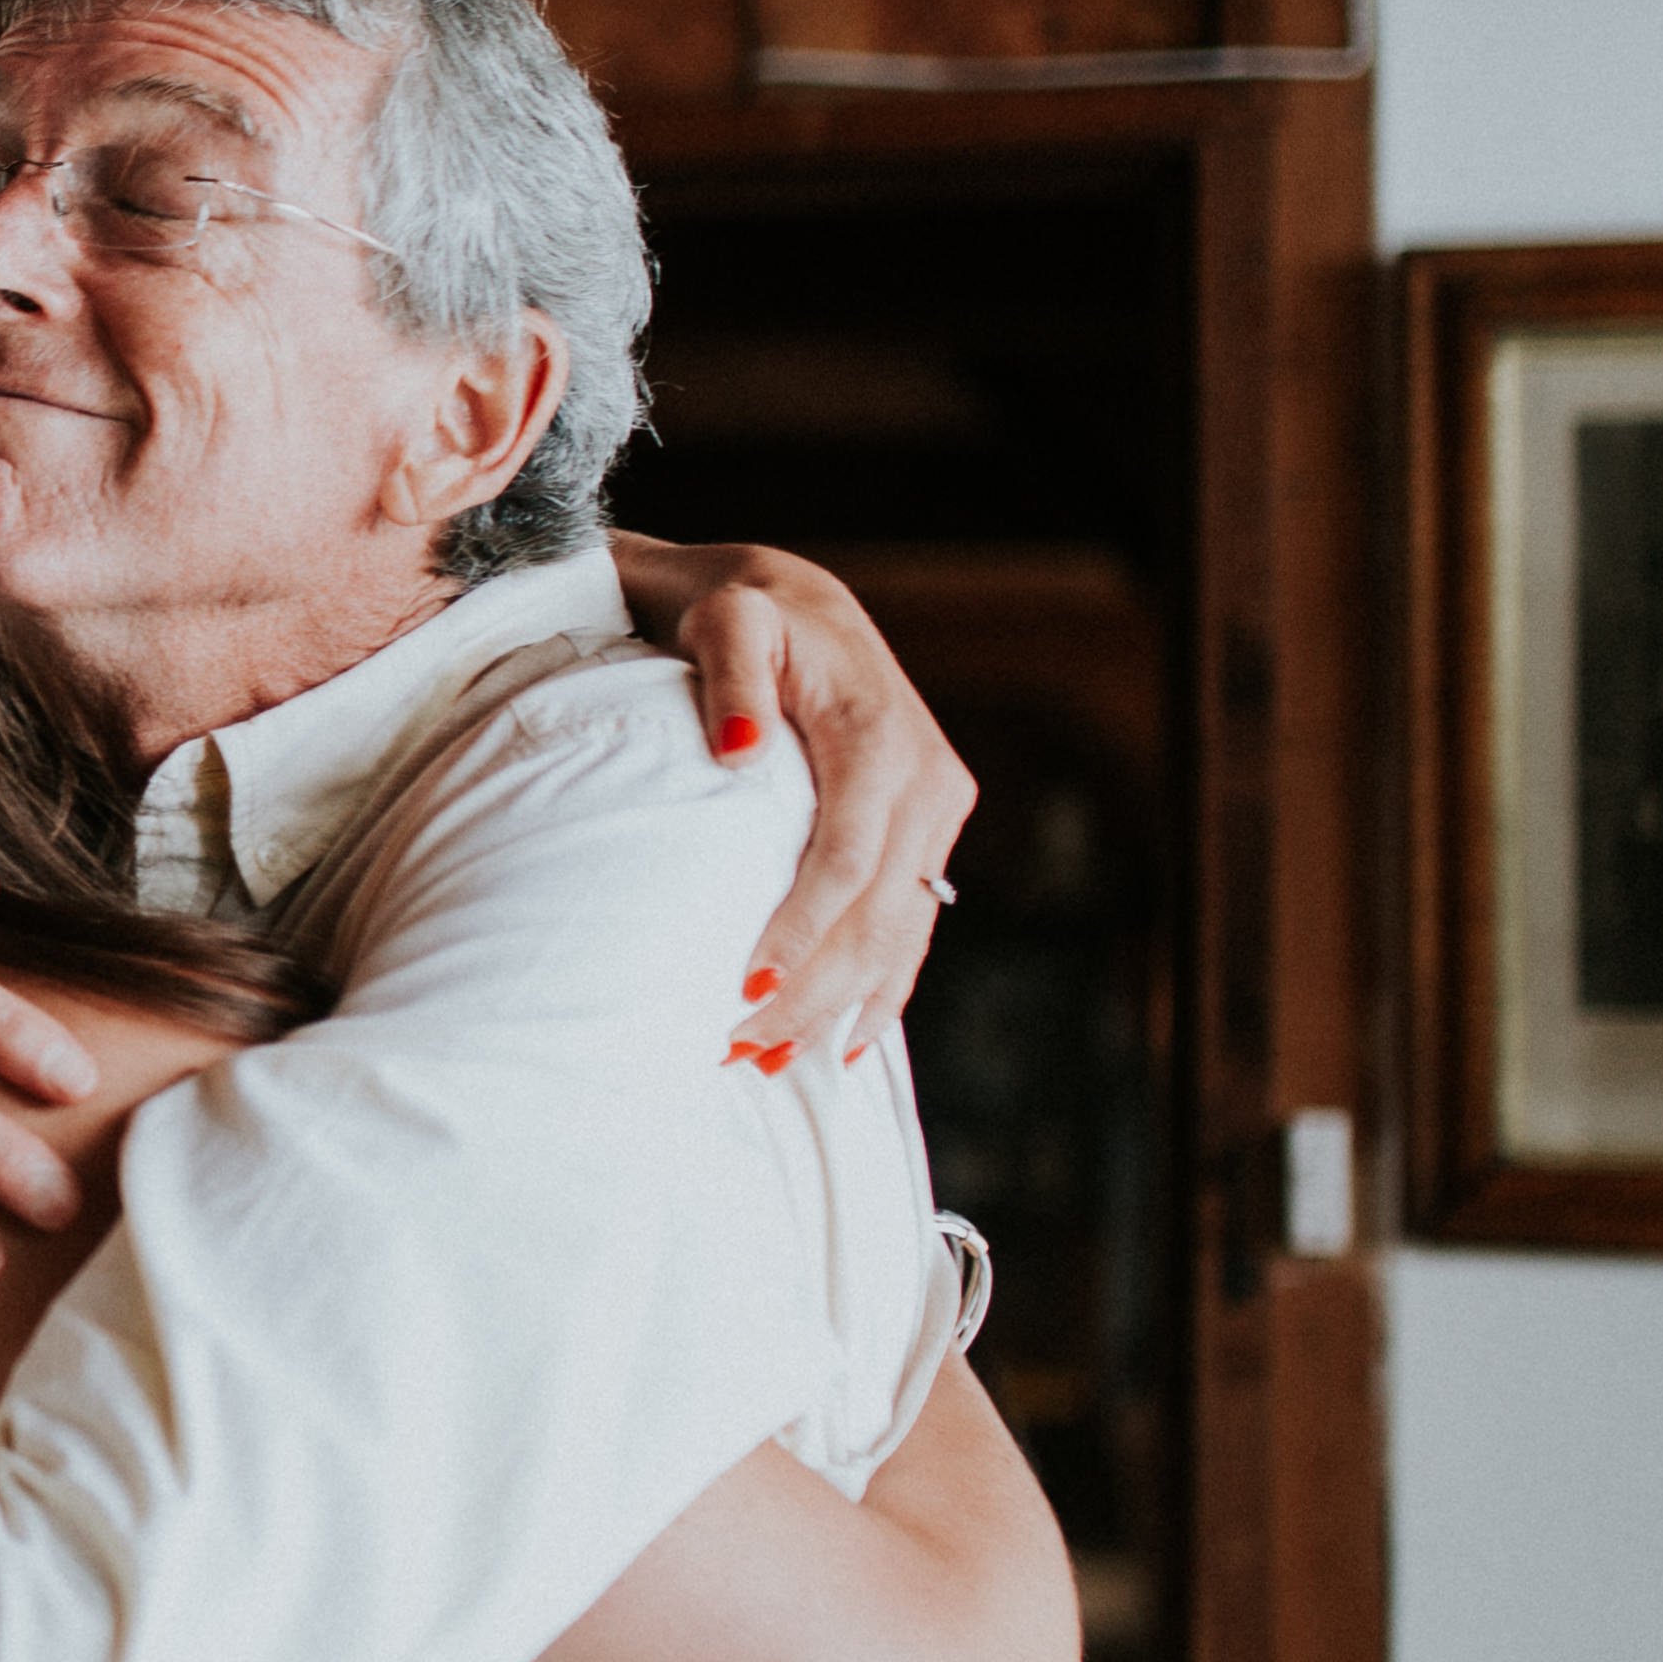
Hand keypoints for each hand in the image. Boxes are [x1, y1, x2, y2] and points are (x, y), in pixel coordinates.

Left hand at [607, 535, 980, 1063]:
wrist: (793, 599)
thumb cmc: (741, 611)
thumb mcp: (727, 620)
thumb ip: (732, 679)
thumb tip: (739, 751)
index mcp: (880, 738)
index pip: (846, 858)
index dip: (802, 929)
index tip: (743, 985)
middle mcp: (925, 780)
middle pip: (875, 912)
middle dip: (812, 991)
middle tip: (738, 1049)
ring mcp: (935, 811)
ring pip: (900, 931)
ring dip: (843, 1006)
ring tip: (771, 1062)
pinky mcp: (928, 832)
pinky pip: (912, 923)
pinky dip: (882, 987)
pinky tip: (845, 1044)